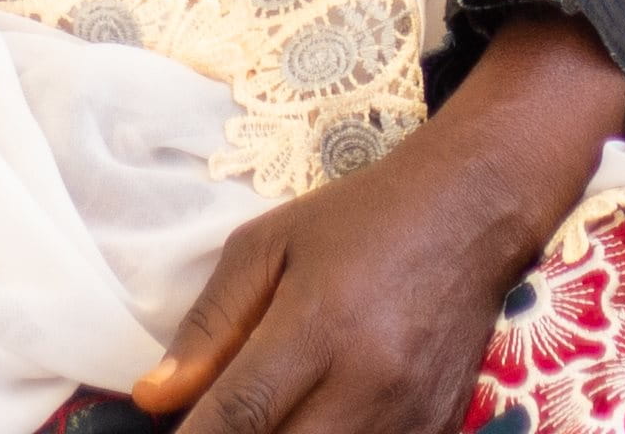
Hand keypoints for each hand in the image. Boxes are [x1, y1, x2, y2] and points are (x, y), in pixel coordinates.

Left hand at [138, 17, 620, 433]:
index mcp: (318, 328)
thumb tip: (154, 399)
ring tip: (273, 410)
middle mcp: (368, 386)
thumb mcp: (267, 246)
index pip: (238, 417)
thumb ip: (208, 326)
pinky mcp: (438, 433)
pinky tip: (315, 415)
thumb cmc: (360, 221)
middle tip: (220, 422)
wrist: (470, 213)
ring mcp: (411, 420)